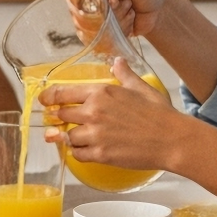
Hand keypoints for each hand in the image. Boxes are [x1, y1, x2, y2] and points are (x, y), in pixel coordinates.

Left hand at [41, 58, 182, 171]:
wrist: (172, 140)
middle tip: (58, 122)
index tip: (44, 101)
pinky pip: (77, 154)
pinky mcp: (100, 154)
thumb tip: (117, 61)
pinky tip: (85, 150)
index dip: (49, 97)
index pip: (63, 93)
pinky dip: (78, 153)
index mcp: (101, 93)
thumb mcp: (140, 88)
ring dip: (69, 137)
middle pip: (61, 115)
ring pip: (67, 137)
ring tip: (78, 137)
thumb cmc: (159, 114)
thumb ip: (124, 74)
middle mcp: (93, 112)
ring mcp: (95, 135)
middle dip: (58, 119)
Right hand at [78, 0, 173, 38]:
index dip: (94, 2)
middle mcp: (88, 2)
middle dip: (113, 12)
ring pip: (96, 29)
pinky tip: (130, 22)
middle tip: (128, 4)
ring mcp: (94, 19)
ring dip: (119, 21)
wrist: (158, 10)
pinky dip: (122, 31)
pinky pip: (105, 40)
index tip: (114, 1)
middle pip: (86, 15)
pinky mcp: (102, 34)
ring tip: (130, 11)